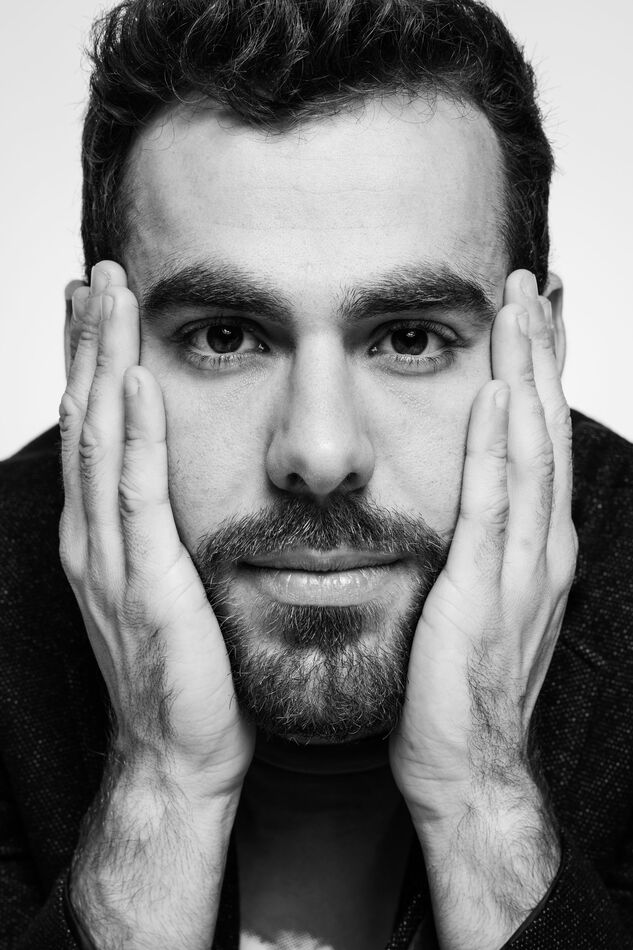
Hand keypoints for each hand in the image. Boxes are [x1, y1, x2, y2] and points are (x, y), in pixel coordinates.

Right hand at [59, 261, 254, 793]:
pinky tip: (135, 381)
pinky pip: (138, 495)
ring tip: (110, 296)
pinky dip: (134, 434)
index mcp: (103, 534)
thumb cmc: (186, 669)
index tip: (97, 303)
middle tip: (98, 272)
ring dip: (102, 363)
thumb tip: (186, 483)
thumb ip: (166, 530)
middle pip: (84, 418)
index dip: (89, 361)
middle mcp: (95, 536)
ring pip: (100, 441)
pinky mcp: (146, 581)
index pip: (91, 430)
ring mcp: (113, 558)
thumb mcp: (169, 584)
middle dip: (88, 341)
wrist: (180, 750)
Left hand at [389, 270, 576, 946]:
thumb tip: (454, 495)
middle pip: (544, 430)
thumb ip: (473, 542)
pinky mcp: (486, 591)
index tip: (533, 317)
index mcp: (534, 545)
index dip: (541, 374)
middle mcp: (541, 546)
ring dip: (529, 377)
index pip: (538, 441)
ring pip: (530, 452)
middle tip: (532, 285)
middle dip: (542, 353)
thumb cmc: (458, 681)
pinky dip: (499, 448)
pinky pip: (495, 506)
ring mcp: (521, 568)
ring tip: (521, 310)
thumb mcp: (472, 596)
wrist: (462, 762)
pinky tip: (497, 396)